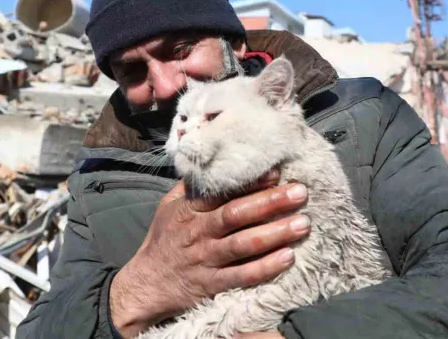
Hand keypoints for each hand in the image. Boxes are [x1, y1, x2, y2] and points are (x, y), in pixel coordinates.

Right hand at [109, 170, 309, 337]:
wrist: (146, 285)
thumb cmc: (164, 241)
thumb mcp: (169, 207)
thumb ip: (192, 187)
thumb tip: (216, 161)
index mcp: (188, 210)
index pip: (220, 191)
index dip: (248, 182)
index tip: (276, 172)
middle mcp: (198, 232)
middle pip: (236, 214)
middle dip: (270, 202)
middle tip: (300, 192)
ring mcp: (205, 259)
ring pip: (243, 244)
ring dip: (275, 233)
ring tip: (302, 224)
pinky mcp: (212, 285)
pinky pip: (242, 275)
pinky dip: (265, 267)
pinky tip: (287, 258)